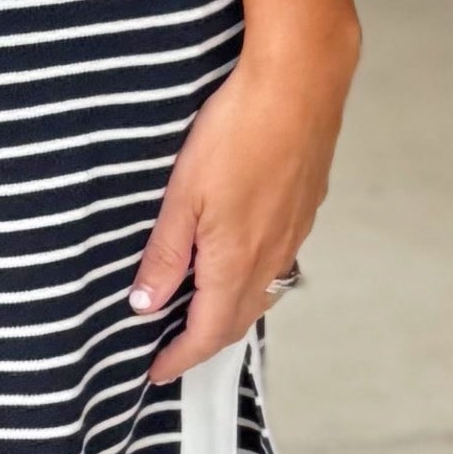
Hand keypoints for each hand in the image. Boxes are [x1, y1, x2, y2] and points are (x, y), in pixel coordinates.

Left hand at [129, 15, 358, 381]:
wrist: (301, 82)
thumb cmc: (238, 131)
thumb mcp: (182, 195)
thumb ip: (165, 254)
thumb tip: (146, 305)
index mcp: (236, 260)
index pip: (207, 331)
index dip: (180, 356)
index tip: (157, 371)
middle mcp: (272, 255)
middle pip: (238, 318)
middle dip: (206, 341)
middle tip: (176, 350)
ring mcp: (295, 231)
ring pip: (263, 289)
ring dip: (232, 309)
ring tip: (202, 310)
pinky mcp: (306, 205)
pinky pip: (279, 259)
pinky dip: (254, 275)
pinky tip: (239, 257)